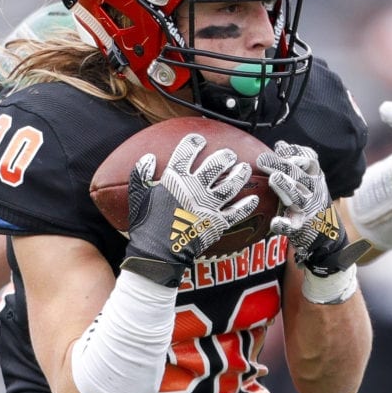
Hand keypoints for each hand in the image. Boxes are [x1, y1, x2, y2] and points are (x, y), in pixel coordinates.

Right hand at [122, 133, 258, 284]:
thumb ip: (141, 175)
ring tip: (243, 169)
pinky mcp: (217, 223)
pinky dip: (246, 205)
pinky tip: (253, 199)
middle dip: (225, 156)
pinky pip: (237, 212)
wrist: (156, 253)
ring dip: (239, 175)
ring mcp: (208, 206)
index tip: (198, 139)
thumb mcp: (138, 197)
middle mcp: (194, 189)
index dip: (193, 143)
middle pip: (215, 166)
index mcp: (174, 180)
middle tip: (229, 154)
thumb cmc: (145, 226)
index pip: (186, 153)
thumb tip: (148, 158)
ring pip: (230, 185)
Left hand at [256, 141, 367, 275]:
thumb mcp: (307, 180)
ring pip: (297, 197)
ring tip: (274, 179)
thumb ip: (294, 164)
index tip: (281, 148)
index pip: (310, 160)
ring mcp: (308, 210)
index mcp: (315, 178)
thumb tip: (281, 144)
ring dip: (286, 187)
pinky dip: (284, 224)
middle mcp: (314, 191)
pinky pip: (292, 226)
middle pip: (299, 175)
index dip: (296, 153)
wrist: (326, 235)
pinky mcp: (300, 227)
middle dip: (281, 165)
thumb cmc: (310, 201)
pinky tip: (276, 222)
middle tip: (262, 159)